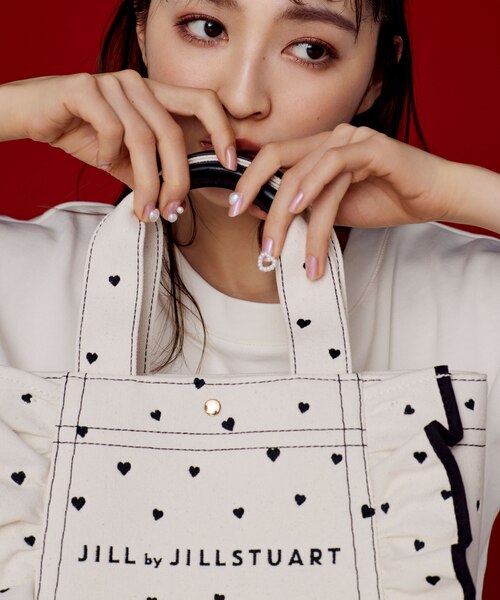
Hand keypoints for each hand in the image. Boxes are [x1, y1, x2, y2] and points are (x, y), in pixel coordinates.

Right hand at [0, 72, 235, 219]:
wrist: (37, 116)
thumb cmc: (85, 133)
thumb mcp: (126, 159)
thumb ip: (151, 172)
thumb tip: (176, 202)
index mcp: (156, 96)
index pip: (203, 102)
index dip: (222, 130)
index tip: (229, 162)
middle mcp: (139, 85)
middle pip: (172, 133)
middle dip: (177, 179)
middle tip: (170, 211)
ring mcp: (112, 83)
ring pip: (141, 138)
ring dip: (145, 181)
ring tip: (142, 208)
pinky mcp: (84, 88)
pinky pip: (109, 127)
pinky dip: (108, 152)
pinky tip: (101, 159)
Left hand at [232, 123, 498, 278]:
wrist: (432, 197)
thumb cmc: (384, 200)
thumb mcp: (331, 210)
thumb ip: (303, 209)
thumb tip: (263, 216)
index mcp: (317, 149)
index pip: (272, 158)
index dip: (247, 180)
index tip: (232, 208)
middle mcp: (329, 138)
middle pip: (278, 163)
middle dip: (257, 200)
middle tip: (256, 239)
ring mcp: (350, 138)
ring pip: (303, 174)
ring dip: (289, 218)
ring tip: (284, 252)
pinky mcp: (372, 147)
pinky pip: (334, 163)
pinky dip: (314, 188)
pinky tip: (302, 211)